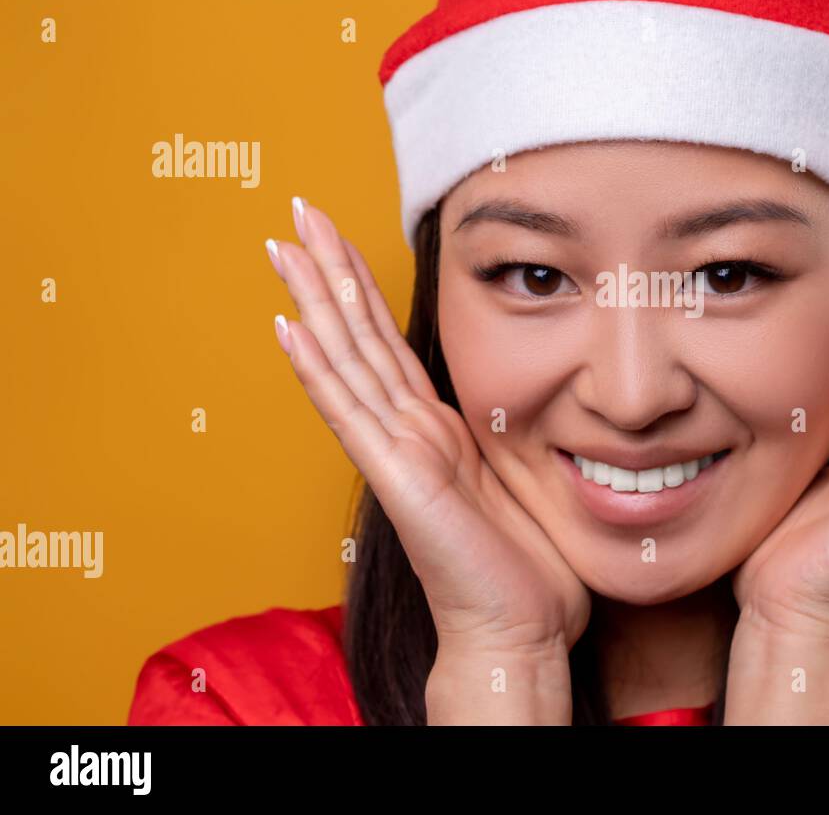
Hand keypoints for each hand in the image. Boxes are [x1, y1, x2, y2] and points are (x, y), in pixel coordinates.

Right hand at [265, 197, 590, 657]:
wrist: (516, 632)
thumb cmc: (523, 567)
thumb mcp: (517, 474)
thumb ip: (502, 432)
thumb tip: (530, 394)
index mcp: (434, 428)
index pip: (387, 344)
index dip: (360, 288)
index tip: (339, 236)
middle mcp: (406, 433)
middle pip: (356, 337)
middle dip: (327, 271)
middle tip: (296, 212)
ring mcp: (395, 454)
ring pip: (345, 361)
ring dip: (313, 300)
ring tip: (283, 246)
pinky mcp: (398, 479)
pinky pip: (350, 413)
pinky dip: (317, 370)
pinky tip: (288, 328)